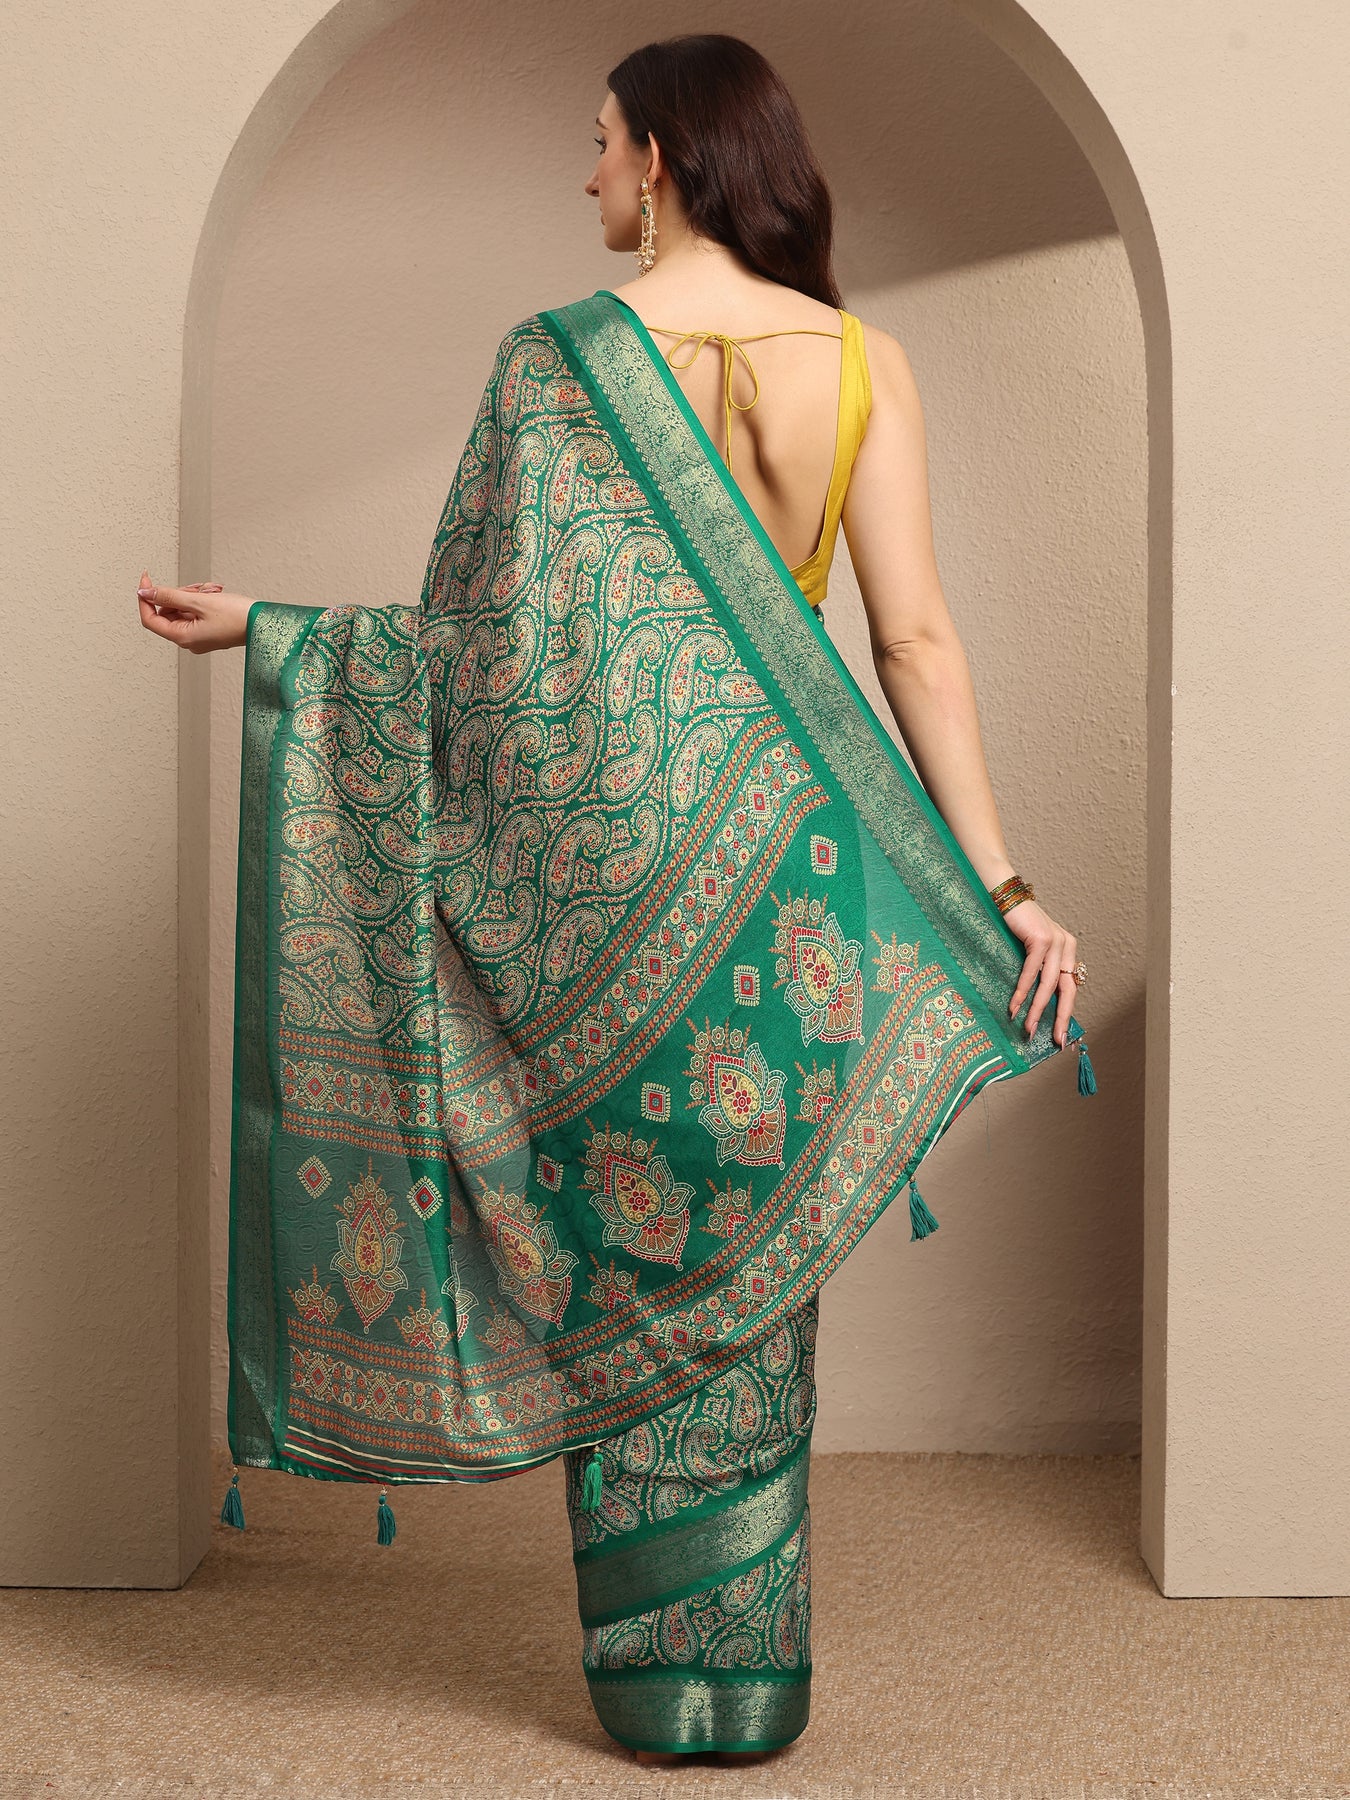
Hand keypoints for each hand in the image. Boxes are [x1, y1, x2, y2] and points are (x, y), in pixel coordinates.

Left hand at [136, 570, 253, 652]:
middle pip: (168, 612)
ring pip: (182, 609)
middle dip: (179, 594)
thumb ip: (169, 596)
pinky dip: (202, 600)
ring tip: (212, 591)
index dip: (145, 598)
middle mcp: (189, 641)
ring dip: (193, 595)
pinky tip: (215, 595)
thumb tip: (145, 593)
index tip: (146, 580)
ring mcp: (199, 636)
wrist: (265, 623)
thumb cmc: (238, 617)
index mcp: (184, 638)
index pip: (150, 619)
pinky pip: (195, 612)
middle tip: (196, 588)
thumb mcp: (199, 601)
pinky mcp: (208, 631)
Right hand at [1002, 898, 1078, 1046]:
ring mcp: (1057, 942)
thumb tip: (1031, 1002)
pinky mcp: (1042, 938)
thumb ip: (1037, 968)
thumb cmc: (1012, 924)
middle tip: (1056, 1040)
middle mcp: (1067, 946)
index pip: (1070, 987)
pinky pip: (1032, 972)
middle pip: (1067, 990)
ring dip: (1036, 1009)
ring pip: (1048, 985)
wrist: (1003, 894)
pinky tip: (1015, 1006)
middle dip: (1061, 1018)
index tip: (1061, 1036)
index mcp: (1068, 950)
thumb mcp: (1030, 948)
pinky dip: (1023, 991)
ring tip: (1027, 1028)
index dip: (1066, 1013)